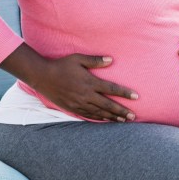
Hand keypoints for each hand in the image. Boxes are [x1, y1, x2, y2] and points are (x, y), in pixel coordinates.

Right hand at [0, 43, 137, 122]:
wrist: (43, 77)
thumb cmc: (62, 65)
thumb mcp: (78, 58)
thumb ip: (95, 60)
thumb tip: (111, 60)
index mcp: (89, 82)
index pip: (111, 89)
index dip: (125, 93)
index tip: (136, 97)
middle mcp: (86, 95)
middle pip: (108, 105)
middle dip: (122, 111)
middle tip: (133, 116)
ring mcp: (79, 103)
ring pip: (99, 113)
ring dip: (113, 117)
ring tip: (124, 120)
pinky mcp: (73, 108)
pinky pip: (89, 115)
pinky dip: (100, 119)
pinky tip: (107, 120)